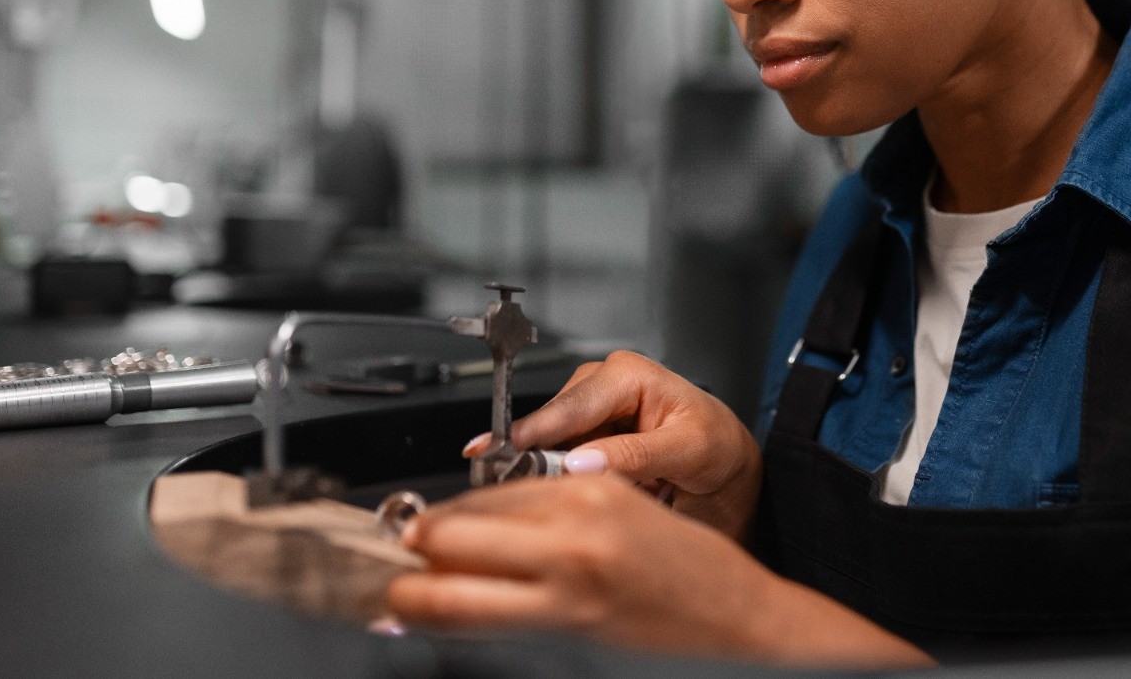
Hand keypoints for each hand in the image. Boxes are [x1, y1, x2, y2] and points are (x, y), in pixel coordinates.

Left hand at [386, 475, 931, 668]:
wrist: (748, 626)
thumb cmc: (693, 575)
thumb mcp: (628, 513)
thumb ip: (559, 511)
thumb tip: (483, 523)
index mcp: (589, 494)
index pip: (484, 497)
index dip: (438, 514)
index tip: (410, 525)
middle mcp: (571, 536)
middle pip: (454, 534)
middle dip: (410, 549)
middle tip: (382, 559)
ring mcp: (565, 592)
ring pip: (452, 589)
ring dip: (409, 592)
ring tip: (385, 597)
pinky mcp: (567, 636)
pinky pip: (483, 628)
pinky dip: (443, 622)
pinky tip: (419, 621)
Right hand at [465, 351, 761, 540]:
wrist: (727, 461)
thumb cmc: (716, 445)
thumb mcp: (689, 450)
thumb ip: (636, 455)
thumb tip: (580, 463)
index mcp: (627, 374)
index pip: (569, 407)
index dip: (531, 435)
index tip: (499, 458)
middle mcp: (601, 383)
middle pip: (548, 426)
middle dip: (537, 462)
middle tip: (525, 496)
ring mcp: (588, 409)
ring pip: (547, 446)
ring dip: (550, 475)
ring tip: (573, 498)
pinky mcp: (582, 435)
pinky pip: (557, 460)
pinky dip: (560, 480)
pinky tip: (574, 495)